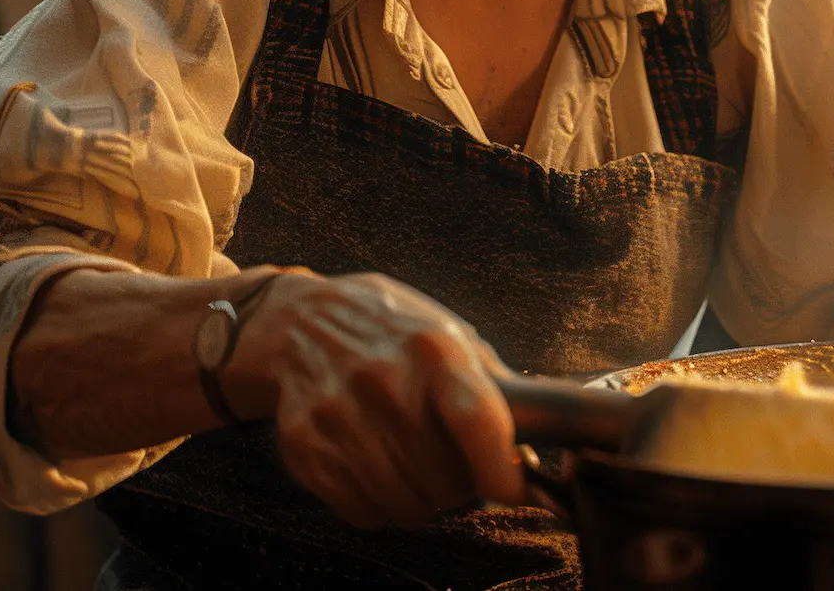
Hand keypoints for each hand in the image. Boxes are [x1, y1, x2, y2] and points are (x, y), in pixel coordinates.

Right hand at [223, 271, 525, 528]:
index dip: (500, 468)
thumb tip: (536, 437)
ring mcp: (337, 416)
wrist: (297, 323)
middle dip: (462, 486)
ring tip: (419, 470)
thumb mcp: (448, 333)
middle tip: (457, 468)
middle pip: (444, 478)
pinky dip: (380, 505)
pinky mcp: (303, 447)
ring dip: (423, 501)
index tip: (513, 489)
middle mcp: (382, 380)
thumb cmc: (390, 330)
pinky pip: (362, 510)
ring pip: (405, 504)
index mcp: (431, 347)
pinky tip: (380, 472)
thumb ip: (490, 383)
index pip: (475, 420)